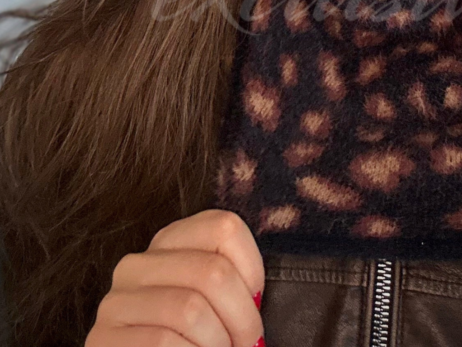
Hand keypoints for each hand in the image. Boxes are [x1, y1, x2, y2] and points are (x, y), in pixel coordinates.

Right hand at [85, 209, 265, 346]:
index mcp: (168, 242)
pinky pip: (162, 342)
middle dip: (242, 318)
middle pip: (213, 271)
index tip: (256, 303)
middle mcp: (137, 264)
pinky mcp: (102, 339)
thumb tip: (258, 297)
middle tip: (248, 343)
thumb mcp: (213, 304)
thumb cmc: (192, 344)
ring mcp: (115, 302)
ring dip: (218, 343)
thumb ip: (229, 283)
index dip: (252, 269)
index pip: (224, 227)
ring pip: (190, 309)